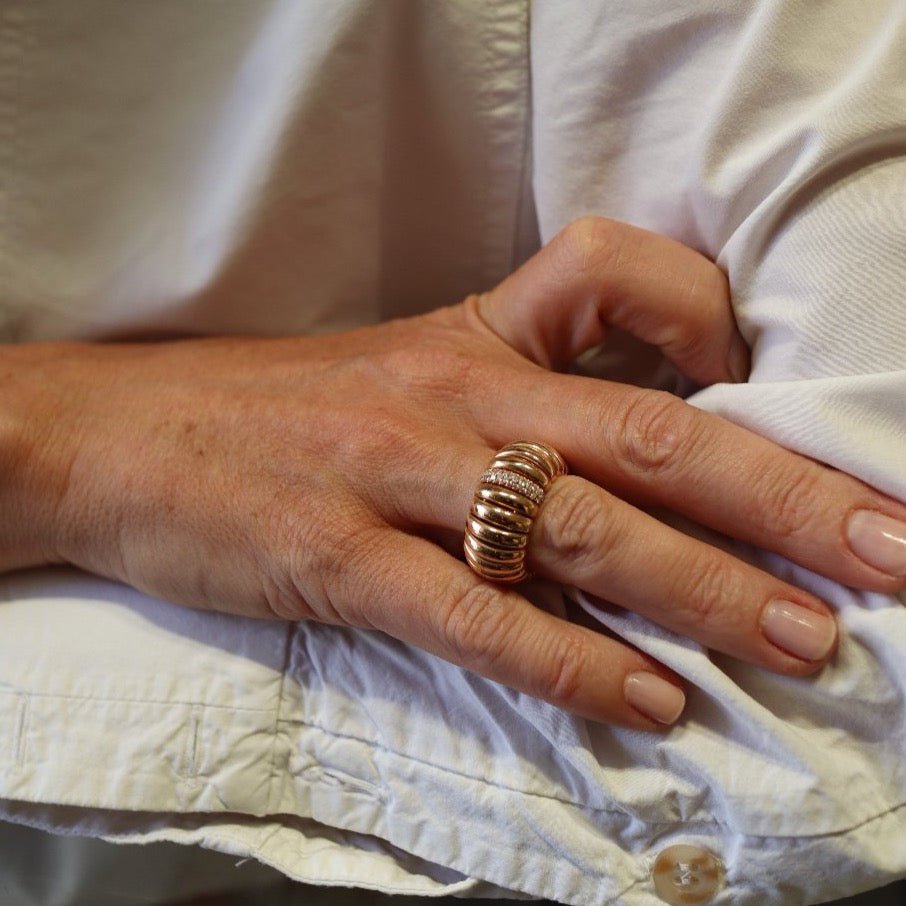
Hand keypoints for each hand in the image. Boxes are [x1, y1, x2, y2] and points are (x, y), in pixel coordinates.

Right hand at [9, 217, 905, 728]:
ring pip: (580, 525)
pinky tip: (649, 701)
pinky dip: (571, 659)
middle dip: (784, 493)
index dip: (714, 317)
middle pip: (649, 431)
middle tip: (888, 554)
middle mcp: (454, 393)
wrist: (129, 435)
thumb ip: (513, 410)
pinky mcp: (339, 554)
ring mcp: (397, 473)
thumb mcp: (406, 377)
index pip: (616, 275)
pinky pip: (478, 612)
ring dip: (704, 589)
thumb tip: (626, 492)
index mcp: (472, 338)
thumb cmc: (281, 412)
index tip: (781, 387)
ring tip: (804, 643)